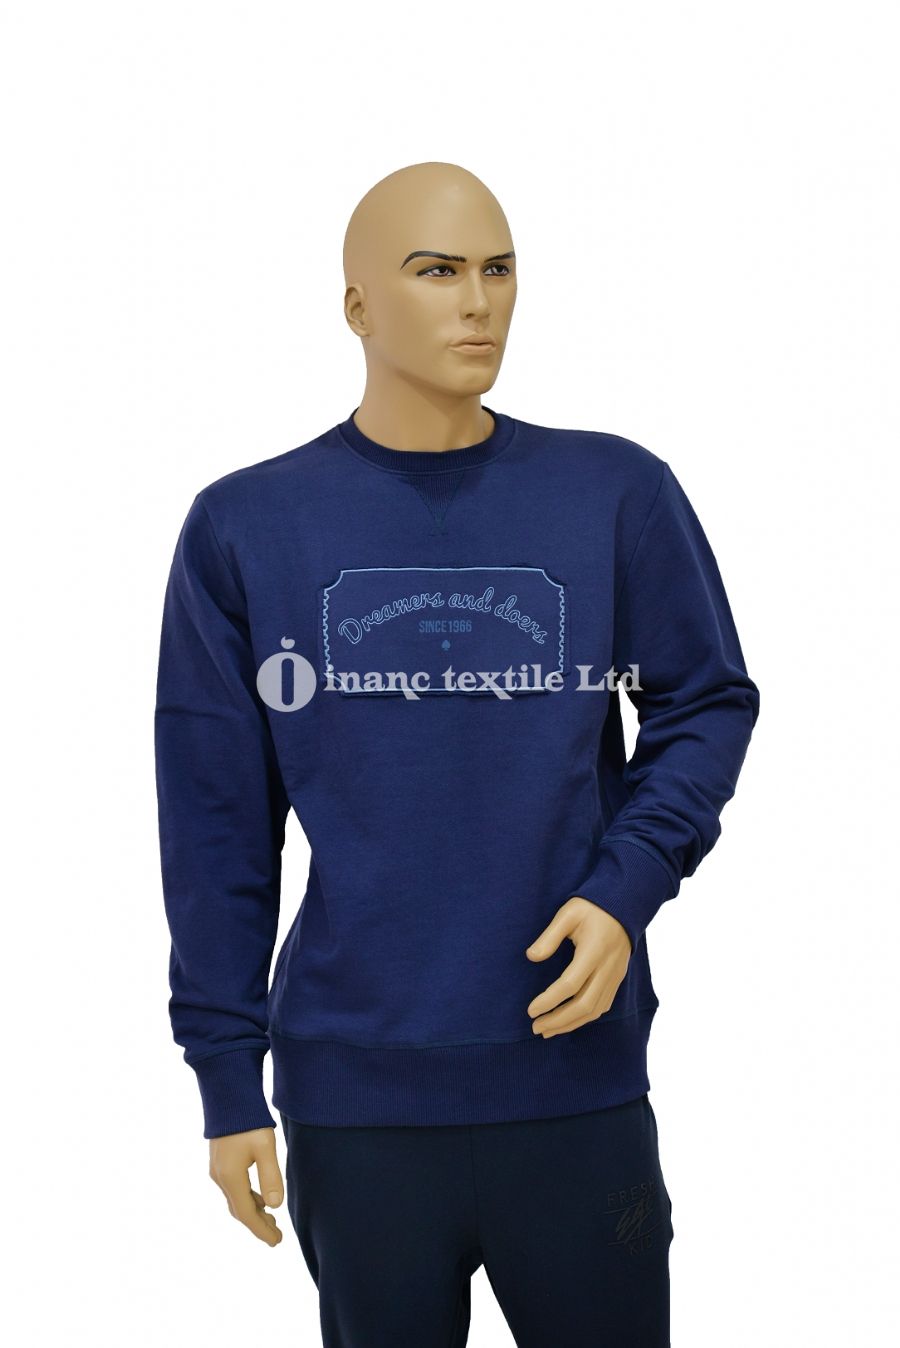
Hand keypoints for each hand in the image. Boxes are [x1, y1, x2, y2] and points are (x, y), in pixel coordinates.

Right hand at [208, 1127, 284, 1245]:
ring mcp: (217, 1170)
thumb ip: (270, 1177)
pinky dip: (247, 1198)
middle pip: (239, 1210)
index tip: (277, 1242)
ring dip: (253, 1211)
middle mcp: (220, 1178)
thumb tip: (276, 1205)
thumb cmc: (249, 1121)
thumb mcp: (265, 1147)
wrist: (227, 1098)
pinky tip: (260, 1196)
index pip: (246, 1214)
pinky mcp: (219, 1162)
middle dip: (257, 1224)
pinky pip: (233, 1189)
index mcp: (231, 1178)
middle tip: (277, 1235)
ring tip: (272, 1218)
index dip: (261, 1230)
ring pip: (235, 1200)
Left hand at [525, 897, 631, 1037]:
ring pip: (595, 1010)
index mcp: (594, 951)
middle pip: (584, 1005)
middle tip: (536, 1027)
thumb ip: (549, 936)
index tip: (530, 1010)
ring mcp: (615, 975)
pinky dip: (585, 1018)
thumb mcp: (568, 914)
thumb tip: (531, 957)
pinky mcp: (618, 978)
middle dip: (558, 1020)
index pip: (570, 985)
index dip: (549, 1000)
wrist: (624, 905)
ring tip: (548, 1030)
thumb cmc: (592, 907)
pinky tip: (569, 1021)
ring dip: (571, 1024)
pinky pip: (603, 1005)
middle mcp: (607, 968)